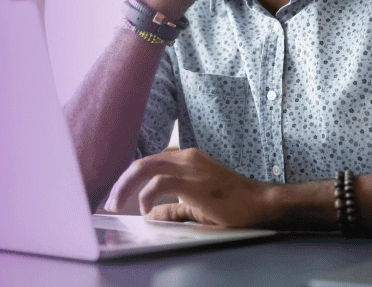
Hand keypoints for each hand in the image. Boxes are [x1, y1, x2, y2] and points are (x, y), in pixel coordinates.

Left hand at [105, 148, 277, 227]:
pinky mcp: (192, 181)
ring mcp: (189, 167)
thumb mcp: (197, 205)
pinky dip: (147, 195)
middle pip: (141, 162)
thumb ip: (173, 209)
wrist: (261, 204)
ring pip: (144, 167)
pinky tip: (145, 209)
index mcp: (186, 158)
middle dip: (120, 182)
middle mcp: (185, 157)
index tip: (118, 195)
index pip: (149, 162)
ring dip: (125, 187)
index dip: (130, 178)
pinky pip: (159, 183)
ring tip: (117, 205)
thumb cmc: (233, 204)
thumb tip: (152, 215)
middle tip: (110, 202)